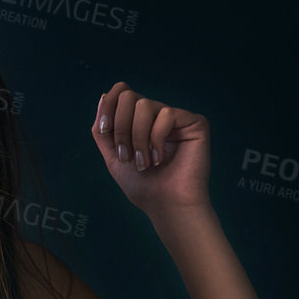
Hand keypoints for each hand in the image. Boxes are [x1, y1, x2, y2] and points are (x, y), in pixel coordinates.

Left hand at [91, 81, 210, 214]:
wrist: (166, 205)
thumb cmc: (144, 187)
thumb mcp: (113, 156)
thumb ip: (103, 130)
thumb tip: (104, 97)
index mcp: (139, 121)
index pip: (121, 93)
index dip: (108, 107)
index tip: (105, 131)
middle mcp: (157, 115)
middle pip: (128, 96)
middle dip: (121, 127)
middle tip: (127, 156)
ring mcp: (176, 118)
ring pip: (144, 105)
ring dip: (137, 137)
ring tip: (143, 163)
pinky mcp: (195, 123)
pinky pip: (166, 114)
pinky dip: (156, 139)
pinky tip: (159, 159)